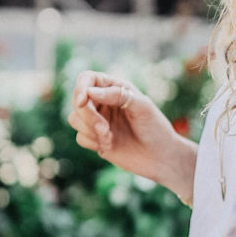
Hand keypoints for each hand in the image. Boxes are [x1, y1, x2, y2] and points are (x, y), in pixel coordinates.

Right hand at [67, 70, 193, 195]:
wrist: (160, 157)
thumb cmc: (155, 128)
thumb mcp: (142, 107)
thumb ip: (118, 95)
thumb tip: (90, 92)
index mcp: (115, 88)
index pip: (87, 78)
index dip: (80, 88)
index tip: (82, 102)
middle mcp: (103, 102)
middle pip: (78, 101)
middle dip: (88, 117)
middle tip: (105, 130)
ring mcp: (98, 121)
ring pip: (75, 119)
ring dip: (90, 130)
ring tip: (109, 139)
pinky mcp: (95, 139)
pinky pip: (80, 137)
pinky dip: (92, 142)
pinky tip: (109, 146)